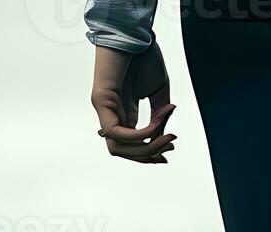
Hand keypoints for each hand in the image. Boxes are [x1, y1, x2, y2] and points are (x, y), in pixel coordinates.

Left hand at [91, 45, 176, 163]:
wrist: (136, 35)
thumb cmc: (145, 58)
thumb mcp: (159, 92)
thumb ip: (159, 116)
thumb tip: (161, 138)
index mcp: (125, 114)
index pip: (130, 145)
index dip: (149, 153)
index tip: (171, 150)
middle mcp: (113, 115)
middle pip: (123, 151)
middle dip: (148, 156)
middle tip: (169, 149)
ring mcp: (104, 110)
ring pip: (117, 147)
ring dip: (145, 149)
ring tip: (166, 137)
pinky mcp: (100, 101)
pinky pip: (117, 133)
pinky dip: (139, 135)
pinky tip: (156, 127)